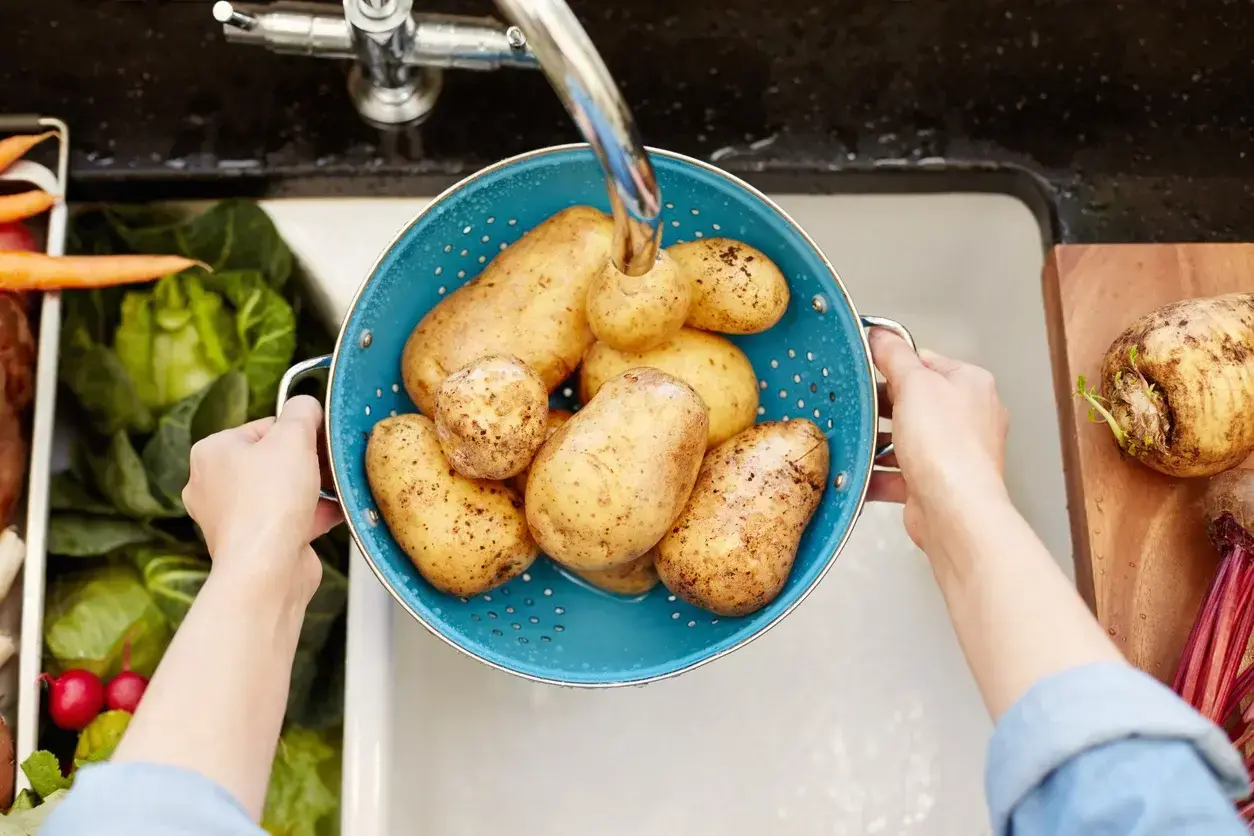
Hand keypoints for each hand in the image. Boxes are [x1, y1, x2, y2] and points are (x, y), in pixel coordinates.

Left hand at [182, 395, 342, 602]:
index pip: (264, 426)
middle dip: (307, 463)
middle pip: (273, 460)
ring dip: (312, 490)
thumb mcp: (294, 437)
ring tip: (334, 490)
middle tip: (328, 466)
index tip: (319, 441)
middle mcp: (212, 484)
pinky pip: (287, 519)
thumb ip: (303, 411)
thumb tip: (307, 405)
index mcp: (211, 451)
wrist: (266, 570)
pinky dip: (311, 515)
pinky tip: (334, 513)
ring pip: (281, 491)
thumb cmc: (270, 503)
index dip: (298, 432)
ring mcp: (231, 517)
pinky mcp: (252, 543)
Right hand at [867, 330, 1009, 553]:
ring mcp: (953, 453)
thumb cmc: (948, 447)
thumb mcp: (914, 384)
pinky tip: (860, 473)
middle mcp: (968, 418)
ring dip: (879, 442)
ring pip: (906, 439)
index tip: (868, 368)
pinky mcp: (936, 483)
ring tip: (858, 441)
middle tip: (860, 407)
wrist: (954, 510)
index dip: (895, 364)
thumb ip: (895, 356)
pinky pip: (900, 473)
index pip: (927, 362)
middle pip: (915, 401)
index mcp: (971, 385)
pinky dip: (878, 473)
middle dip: (883, 408)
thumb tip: (882, 335)